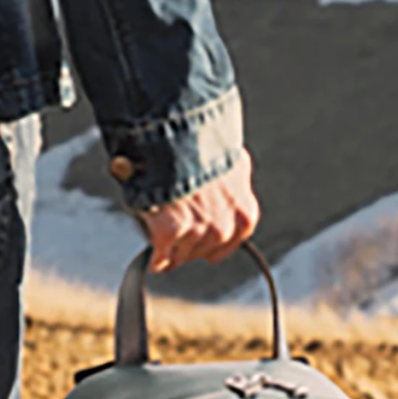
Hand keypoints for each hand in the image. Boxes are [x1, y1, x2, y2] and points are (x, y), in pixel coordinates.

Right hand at [138, 151, 257, 272]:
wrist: (179, 138)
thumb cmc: (204, 144)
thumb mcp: (232, 162)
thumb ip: (231, 179)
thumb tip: (227, 179)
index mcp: (244, 213)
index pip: (232, 241)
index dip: (215, 241)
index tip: (205, 243)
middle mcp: (223, 228)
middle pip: (204, 250)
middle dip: (192, 245)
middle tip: (179, 237)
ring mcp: (195, 232)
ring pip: (182, 255)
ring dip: (173, 252)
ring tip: (164, 247)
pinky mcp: (168, 234)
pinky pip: (160, 257)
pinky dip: (155, 259)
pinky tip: (153, 260)